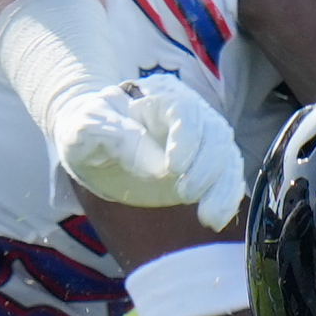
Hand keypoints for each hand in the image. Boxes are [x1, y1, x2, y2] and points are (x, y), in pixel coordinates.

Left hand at [53, 73, 245, 227]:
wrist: (95, 147)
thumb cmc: (88, 131)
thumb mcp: (86, 130)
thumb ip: (115, 137)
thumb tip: (157, 166)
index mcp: (159, 96)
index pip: (184, 108)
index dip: (186, 137)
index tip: (174, 168)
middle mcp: (189, 114)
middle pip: (215, 133)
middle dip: (207, 167)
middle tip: (184, 194)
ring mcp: (202, 140)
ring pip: (228, 157)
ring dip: (223, 188)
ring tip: (207, 217)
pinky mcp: (207, 166)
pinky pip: (229, 177)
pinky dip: (228, 199)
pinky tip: (216, 219)